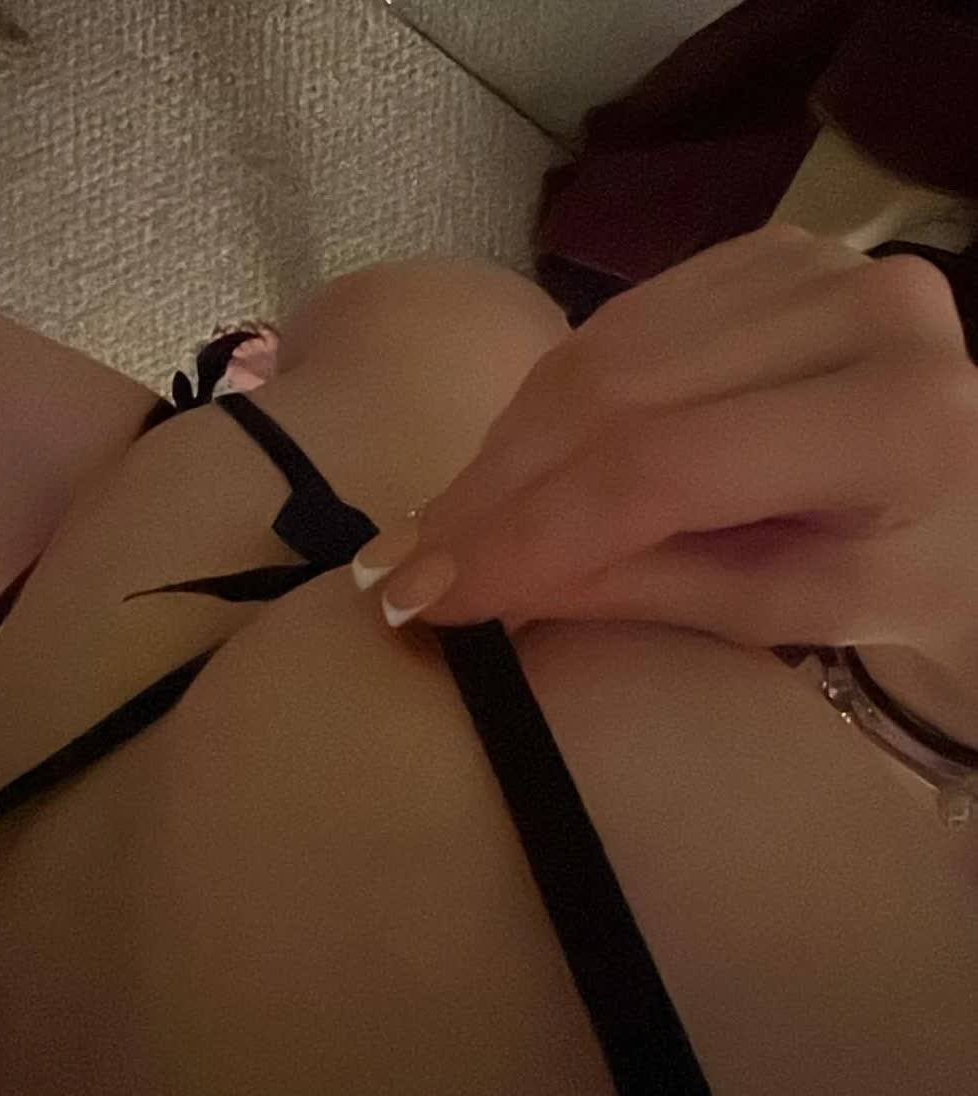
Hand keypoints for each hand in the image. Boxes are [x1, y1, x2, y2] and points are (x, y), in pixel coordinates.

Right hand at [360, 225, 977, 680]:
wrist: (973, 503)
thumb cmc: (897, 584)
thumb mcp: (785, 612)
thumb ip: (637, 584)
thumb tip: (468, 582)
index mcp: (899, 420)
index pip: (667, 469)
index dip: (530, 534)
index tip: (429, 600)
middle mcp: (868, 307)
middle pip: (621, 395)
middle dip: (496, 492)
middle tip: (405, 572)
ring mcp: (817, 261)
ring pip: (603, 351)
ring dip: (506, 447)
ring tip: (442, 532)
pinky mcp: (771, 252)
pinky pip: (619, 324)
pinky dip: (548, 403)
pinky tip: (504, 468)